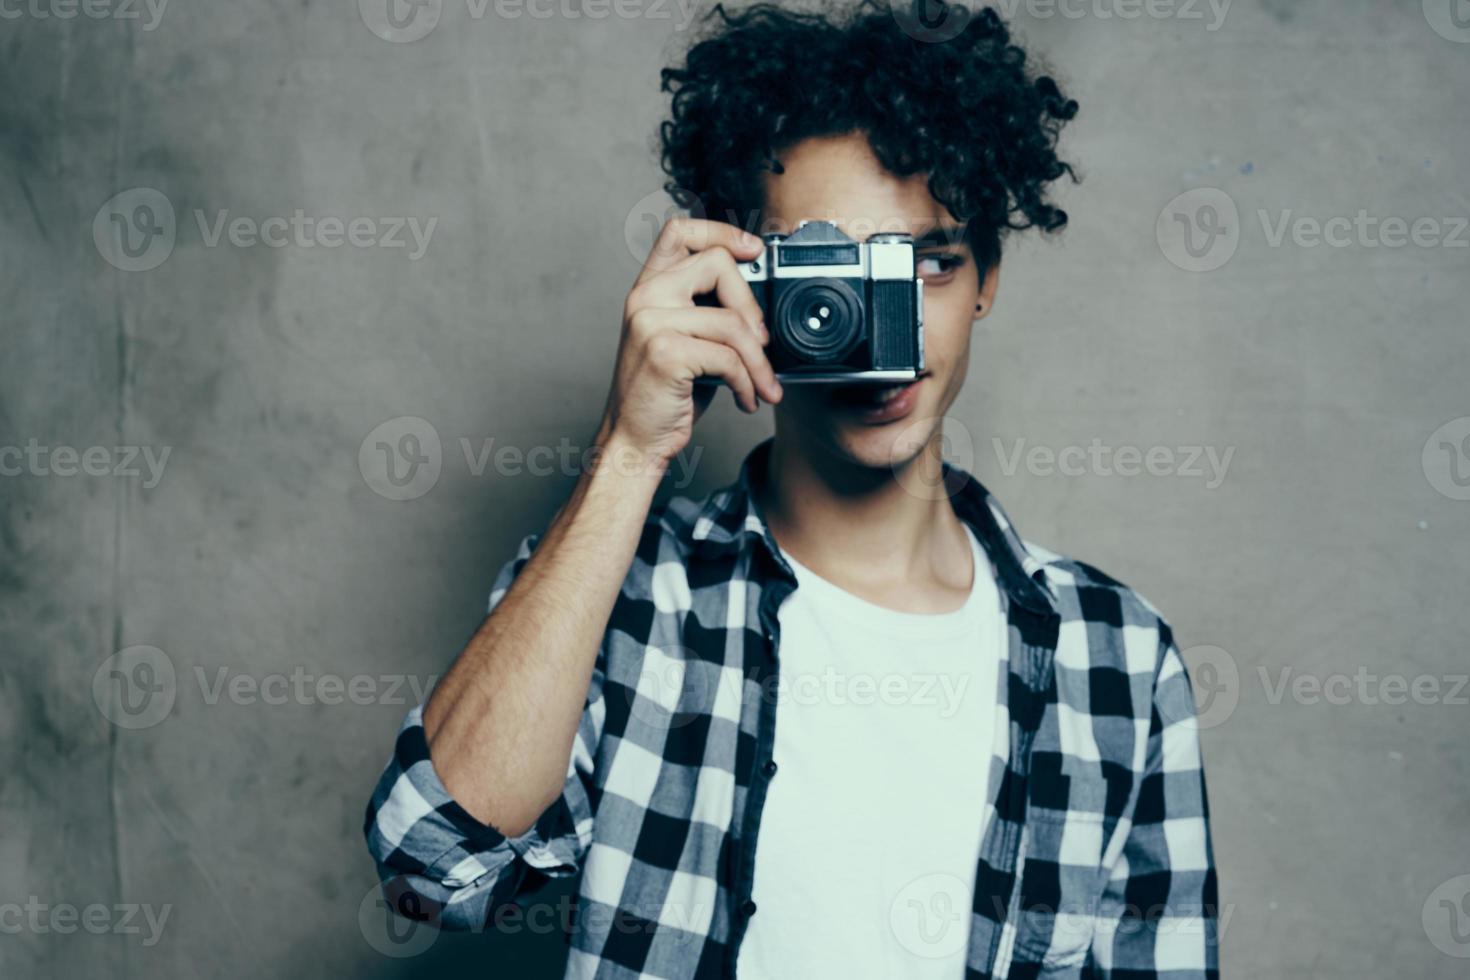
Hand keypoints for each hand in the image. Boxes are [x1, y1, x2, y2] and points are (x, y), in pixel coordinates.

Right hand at [598, 218, 782, 463]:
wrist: (633, 439)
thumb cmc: (663, 393)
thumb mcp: (682, 340)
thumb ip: (706, 311)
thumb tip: (758, 304)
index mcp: (648, 287)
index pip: (680, 231)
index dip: (721, 231)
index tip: (753, 250)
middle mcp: (645, 297)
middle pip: (718, 264)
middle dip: (753, 305)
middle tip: (763, 342)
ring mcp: (651, 323)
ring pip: (732, 322)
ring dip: (759, 361)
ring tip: (762, 384)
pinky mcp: (665, 353)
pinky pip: (729, 357)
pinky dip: (747, 383)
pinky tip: (746, 398)